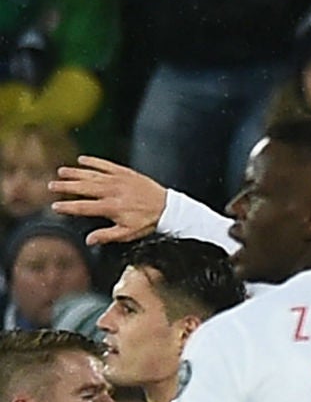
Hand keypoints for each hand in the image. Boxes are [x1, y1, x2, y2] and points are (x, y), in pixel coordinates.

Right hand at [50, 156, 169, 244]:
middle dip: (66, 186)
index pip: (84, 207)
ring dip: (75, 172)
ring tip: (61, 172)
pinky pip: (106, 165)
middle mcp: (112, 192)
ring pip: (92, 174)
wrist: (168, 208)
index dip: (68, 207)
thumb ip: (107, 236)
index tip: (55, 206)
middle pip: (84, 187)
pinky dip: (94, 161)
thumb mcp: (128, 233)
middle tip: (52, 185)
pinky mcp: (125, 172)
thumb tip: (89, 241)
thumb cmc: (147, 222)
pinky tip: (82, 160)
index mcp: (111, 208)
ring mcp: (118, 180)